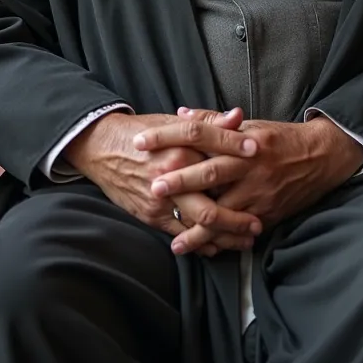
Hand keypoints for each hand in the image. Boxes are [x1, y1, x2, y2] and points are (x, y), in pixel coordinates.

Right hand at [63, 111, 261, 254]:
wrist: (102, 148)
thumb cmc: (141, 134)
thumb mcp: (171, 123)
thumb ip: (207, 122)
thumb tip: (237, 116)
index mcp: (178, 146)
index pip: (215, 145)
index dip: (238, 148)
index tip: (260, 155)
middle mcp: (172, 174)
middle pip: (212, 199)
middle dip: (238, 216)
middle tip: (258, 222)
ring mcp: (161, 198)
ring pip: (199, 222)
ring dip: (225, 235)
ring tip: (246, 240)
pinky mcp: (151, 214)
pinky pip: (181, 233)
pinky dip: (201, 242)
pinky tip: (217, 246)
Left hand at [135, 108, 362, 252]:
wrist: (320, 158)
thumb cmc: (278, 139)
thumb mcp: (249, 124)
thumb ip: (214, 121)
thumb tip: (182, 114)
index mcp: (242, 138)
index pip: (198, 133)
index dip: (168, 136)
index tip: (142, 142)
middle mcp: (250, 164)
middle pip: (209, 172)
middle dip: (179, 182)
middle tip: (152, 188)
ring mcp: (259, 192)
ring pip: (224, 211)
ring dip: (198, 228)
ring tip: (175, 241)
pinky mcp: (267, 213)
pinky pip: (240, 231)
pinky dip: (221, 242)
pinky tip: (203, 251)